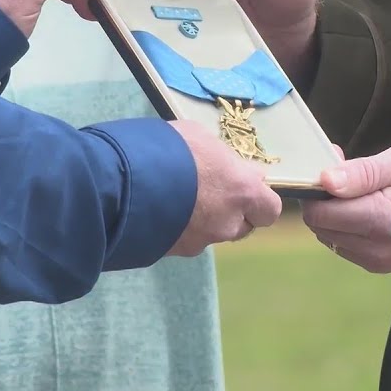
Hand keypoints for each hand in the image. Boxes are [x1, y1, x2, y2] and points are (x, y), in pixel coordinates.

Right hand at [165, 120, 283, 256]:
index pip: (270, 209)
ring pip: (211, 234)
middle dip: (230, 212)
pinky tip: (160, 210)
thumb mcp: (201, 138)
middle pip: (241, 225)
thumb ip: (225, 160)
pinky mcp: (173, 252)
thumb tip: (237, 170)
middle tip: (209, 192)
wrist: (121, 182)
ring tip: (177, 198)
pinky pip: (184, 240)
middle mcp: (227, 223)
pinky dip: (178, 228)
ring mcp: (200, 241)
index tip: (243, 187)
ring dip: (203, 220)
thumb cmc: (167, 149)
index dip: (259, 201)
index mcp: (242, 192)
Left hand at [305, 143, 390, 272]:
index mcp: (377, 219)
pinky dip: (349, 225)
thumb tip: (326, 181)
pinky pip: (348, 246)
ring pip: (332, 237)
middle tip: (348, 171)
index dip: (316, 189)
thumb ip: (364, 172)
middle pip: (321, 227)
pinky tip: (372, 206)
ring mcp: (377, 260)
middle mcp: (372, 248)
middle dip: (325, 200)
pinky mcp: (382, 264)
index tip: (334, 166)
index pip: (318, 214)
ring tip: (366, 188)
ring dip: (337, 213)